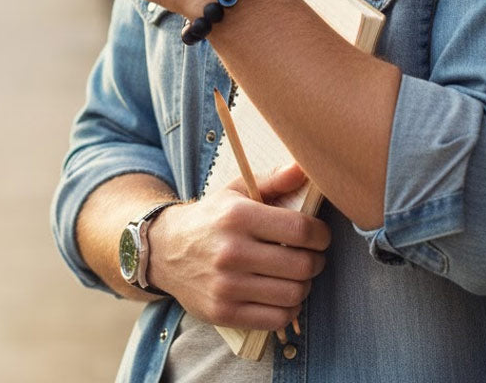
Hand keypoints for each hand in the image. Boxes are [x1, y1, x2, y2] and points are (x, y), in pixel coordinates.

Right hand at [145, 164, 328, 331]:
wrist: (165, 251)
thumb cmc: (211, 218)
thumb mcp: (236, 191)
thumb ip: (273, 180)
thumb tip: (303, 167)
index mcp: (238, 216)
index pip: (299, 230)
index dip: (321, 234)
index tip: (321, 235)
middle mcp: (231, 251)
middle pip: (301, 265)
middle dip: (317, 260)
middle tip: (312, 255)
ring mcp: (226, 285)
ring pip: (293, 294)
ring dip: (304, 285)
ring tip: (297, 274)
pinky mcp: (223, 312)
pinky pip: (276, 319)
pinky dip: (288, 308)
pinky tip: (282, 294)